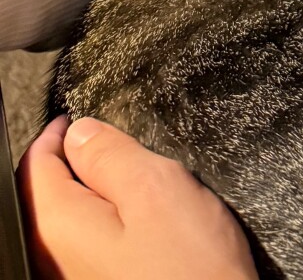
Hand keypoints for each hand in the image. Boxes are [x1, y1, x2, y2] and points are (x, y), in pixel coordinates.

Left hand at [17, 115, 257, 279]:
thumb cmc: (190, 269)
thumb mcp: (155, 189)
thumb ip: (110, 154)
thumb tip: (80, 133)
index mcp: (58, 226)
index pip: (35, 163)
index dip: (58, 132)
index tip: (80, 116)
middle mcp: (53, 259)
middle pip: (46, 194)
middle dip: (73, 164)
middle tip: (113, 144)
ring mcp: (72, 279)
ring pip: (68, 222)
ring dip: (92, 195)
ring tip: (133, 182)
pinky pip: (88, 247)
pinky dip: (104, 224)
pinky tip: (140, 225)